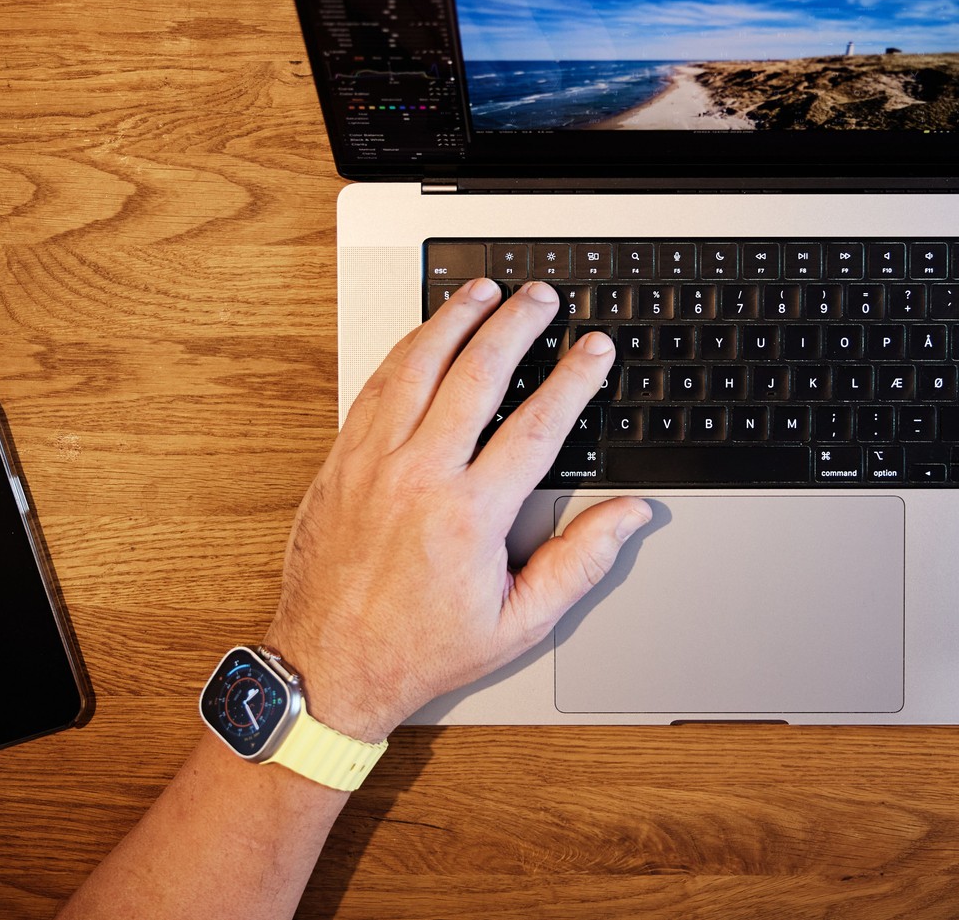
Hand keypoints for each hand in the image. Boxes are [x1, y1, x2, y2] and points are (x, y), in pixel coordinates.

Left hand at [263, 278, 651, 739]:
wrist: (329, 666)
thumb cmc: (420, 649)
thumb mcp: (519, 622)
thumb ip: (580, 562)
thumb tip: (629, 515)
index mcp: (470, 515)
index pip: (537, 424)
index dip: (572, 378)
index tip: (593, 348)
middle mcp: (419, 477)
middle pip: (477, 375)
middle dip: (516, 325)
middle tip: (540, 296)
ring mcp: (373, 463)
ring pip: (418, 367)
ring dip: (454, 321)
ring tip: (483, 291)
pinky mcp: (340, 462)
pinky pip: (375, 388)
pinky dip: (404, 352)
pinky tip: (424, 335)